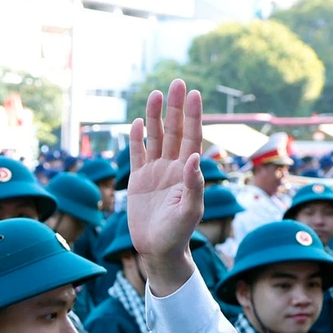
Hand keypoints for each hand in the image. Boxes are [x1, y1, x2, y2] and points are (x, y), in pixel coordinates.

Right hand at [126, 80, 207, 294]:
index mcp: (188, 172)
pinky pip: (137, 155)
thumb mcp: (191, 210)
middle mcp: (173, 167)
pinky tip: (138, 123)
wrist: (158, 249)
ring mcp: (155, 172)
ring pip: (156, 138)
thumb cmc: (179, 233)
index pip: (192, 137)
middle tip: (177, 83)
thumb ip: (194, 183)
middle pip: (175, 131)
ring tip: (155, 94)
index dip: (193, 116)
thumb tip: (195, 156)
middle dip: (175, 107)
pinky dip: (137, 139)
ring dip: (156, 116)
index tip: (194, 94)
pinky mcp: (138, 180)